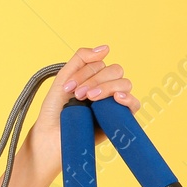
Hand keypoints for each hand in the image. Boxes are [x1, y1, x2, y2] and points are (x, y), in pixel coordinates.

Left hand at [25, 44, 139, 171]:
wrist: (51, 138)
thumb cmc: (55, 111)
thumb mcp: (63, 79)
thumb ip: (81, 59)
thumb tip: (106, 47)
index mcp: (93, 77)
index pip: (100, 64)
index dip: (85, 73)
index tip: (68, 88)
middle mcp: (106, 88)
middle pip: (115, 71)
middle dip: (95, 80)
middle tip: (78, 95)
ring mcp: (113, 103)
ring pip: (124, 84)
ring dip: (107, 87)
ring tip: (90, 99)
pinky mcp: (119, 119)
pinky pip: (135, 104)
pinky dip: (128, 98)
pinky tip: (116, 98)